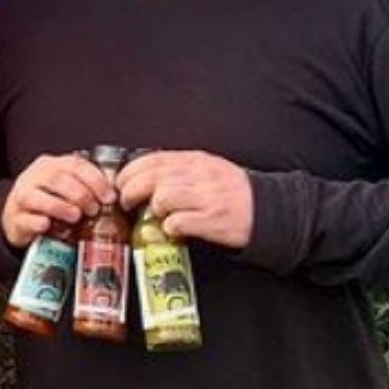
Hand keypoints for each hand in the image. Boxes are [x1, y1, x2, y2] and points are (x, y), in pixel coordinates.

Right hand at [2, 152, 109, 248]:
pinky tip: (48, 225)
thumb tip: (114, 198)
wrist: (17, 218)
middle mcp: (33, 177)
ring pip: (37, 197)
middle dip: (80, 194)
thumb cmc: (48, 202)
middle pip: (56, 178)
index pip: (75, 165)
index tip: (109, 197)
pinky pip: (26, 219)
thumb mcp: (66, 189)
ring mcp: (21, 198)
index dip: (95, 180)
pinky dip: (38, 222)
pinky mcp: (14, 219)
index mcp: (50, 165)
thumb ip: (85, 187)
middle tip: (94, 210)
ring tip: (76, 217)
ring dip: (60, 207)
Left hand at [116, 150, 253, 248]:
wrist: (267, 208)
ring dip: (153, 211)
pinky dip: (170, 228)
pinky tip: (174, 229)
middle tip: (128, 203)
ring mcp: (207, 197)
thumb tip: (140, 175)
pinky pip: (177, 223)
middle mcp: (200, 175)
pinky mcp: (212, 220)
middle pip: (150, 179)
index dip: (129, 173)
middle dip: (131, 192)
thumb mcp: (205, 169)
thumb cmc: (231, 191)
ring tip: (156, 216)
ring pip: (161, 199)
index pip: (151, 160)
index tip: (120, 184)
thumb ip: (176, 169)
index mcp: (195, 160)